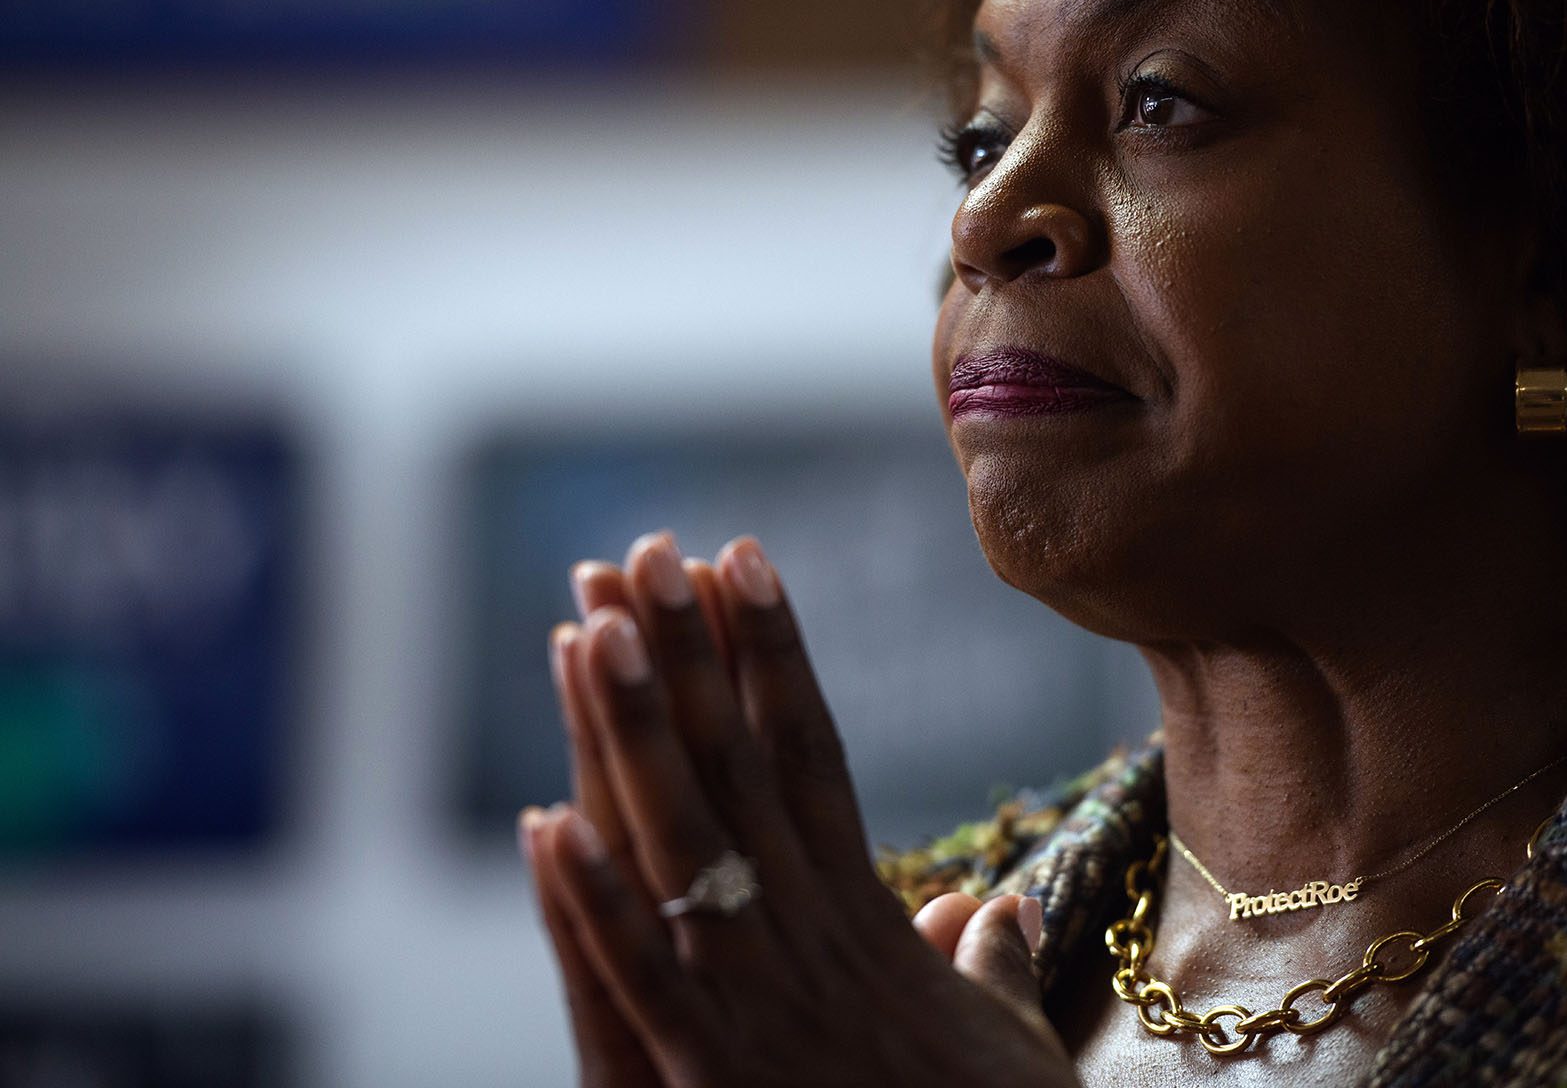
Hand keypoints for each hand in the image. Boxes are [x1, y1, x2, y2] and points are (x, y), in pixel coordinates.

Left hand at [520, 532, 1076, 1086]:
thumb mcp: (1003, 1039)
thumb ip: (986, 961)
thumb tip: (991, 903)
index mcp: (868, 918)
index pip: (813, 752)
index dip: (774, 652)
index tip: (744, 559)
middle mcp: (808, 939)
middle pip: (738, 770)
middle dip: (686, 655)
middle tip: (643, 551)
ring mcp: (754, 1005)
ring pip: (683, 846)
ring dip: (629, 734)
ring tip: (587, 628)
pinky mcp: (708, 1080)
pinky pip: (639, 980)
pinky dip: (586, 902)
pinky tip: (543, 820)